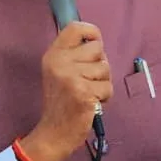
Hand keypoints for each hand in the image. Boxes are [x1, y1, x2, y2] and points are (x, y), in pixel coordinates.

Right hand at [21, 21, 111, 160]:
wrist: (53, 133)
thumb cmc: (61, 103)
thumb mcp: (59, 72)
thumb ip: (74, 55)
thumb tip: (97, 41)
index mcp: (53, 54)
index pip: (76, 27)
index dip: (92, 32)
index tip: (95, 43)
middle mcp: (60, 62)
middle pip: (98, 48)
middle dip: (100, 65)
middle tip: (88, 80)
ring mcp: (71, 76)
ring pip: (105, 68)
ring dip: (103, 83)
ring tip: (88, 93)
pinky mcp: (83, 92)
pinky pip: (108, 86)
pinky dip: (104, 97)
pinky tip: (91, 103)